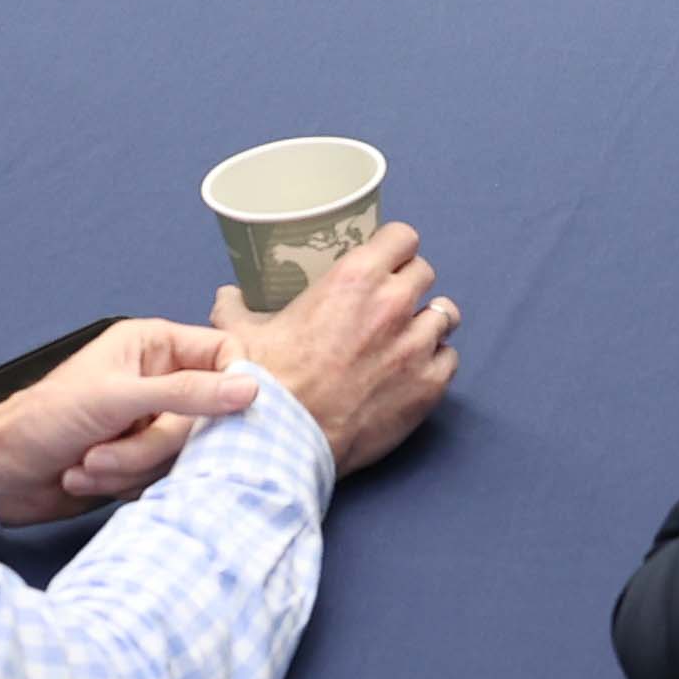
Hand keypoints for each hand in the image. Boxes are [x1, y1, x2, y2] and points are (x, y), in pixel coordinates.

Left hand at [0, 317, 265, 522]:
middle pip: (203, 416)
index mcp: (153, 346)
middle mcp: (158, 382)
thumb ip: (186, 393)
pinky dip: (126, 482)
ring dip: (132, 466)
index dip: (231, 384)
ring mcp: (150, 423)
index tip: (229, 414)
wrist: (3, 473)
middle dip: (152, 444)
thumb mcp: (118, 398)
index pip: (223, 354)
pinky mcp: (141, 460)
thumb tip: (249, 388)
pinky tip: (89, 475)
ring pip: (182, 451)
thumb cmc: (45, 420)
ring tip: (89, 462)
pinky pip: (163, 475)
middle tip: (107, 447)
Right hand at [221, 223, 458, 476]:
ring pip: (445, 314)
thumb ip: (235, 308)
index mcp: (354, 279)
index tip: (387, 258)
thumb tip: (228, 297)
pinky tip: (416, 370)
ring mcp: (415, 345)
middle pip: (425, 273)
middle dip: (410, 284)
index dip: (396, 247)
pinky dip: (436, 362)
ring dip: (428, 321)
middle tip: (391, 302)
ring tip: (410, 335)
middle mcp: (392, 305)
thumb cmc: (266, 384)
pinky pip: (450, 358)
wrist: (285, 440)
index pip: (402, 238)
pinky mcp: (429, 385)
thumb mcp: (240, 334)